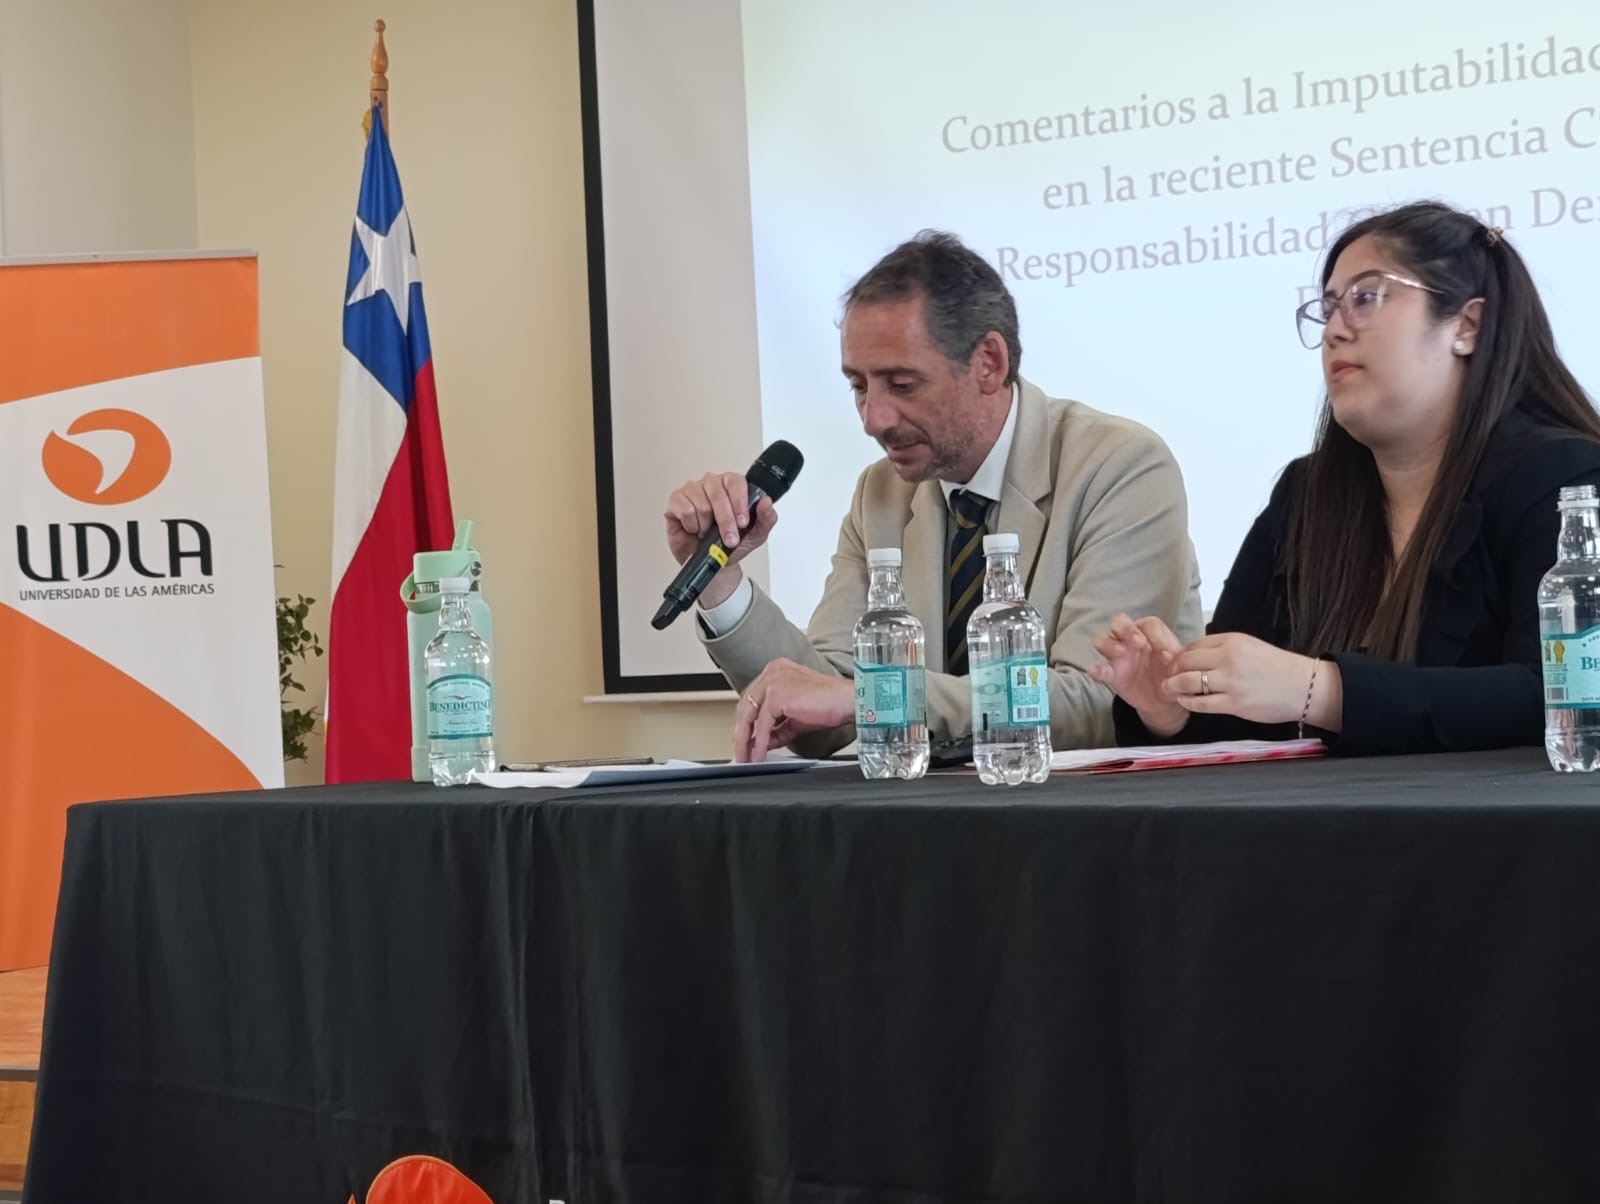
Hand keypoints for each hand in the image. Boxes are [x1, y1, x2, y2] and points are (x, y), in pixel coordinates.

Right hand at [664, 472, 779, 608]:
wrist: (713, 562)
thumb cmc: (731, 544)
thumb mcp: (756, 534)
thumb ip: (766, 518)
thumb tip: (766, 502)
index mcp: (731, 485)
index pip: (735, 482)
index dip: (739, 502)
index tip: (742, 523)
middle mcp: (711, 483)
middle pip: (718, 495)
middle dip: (725, 522)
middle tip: (729, 539)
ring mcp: (692, 490)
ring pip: (701, 505)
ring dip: (706, 526)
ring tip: (708, 532)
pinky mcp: (676, 500)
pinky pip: (685, 510)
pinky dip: (693, 526)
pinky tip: (695, 529)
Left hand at [733, 659, 853, 762]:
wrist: (848, 702)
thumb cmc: (830, 704)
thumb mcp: (795, 718)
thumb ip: (777, 728)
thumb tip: (761, 742)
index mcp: (776, 671)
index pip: (752, 698)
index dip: (746, 722)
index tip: (744, 740)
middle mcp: (772, 672)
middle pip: (746, 705)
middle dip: (742, 733)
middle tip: (741, 752)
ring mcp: (773, 681)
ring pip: (749, 715)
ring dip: (745, 740)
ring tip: (746, 757)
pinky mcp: (776, 694)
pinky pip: (762, 724)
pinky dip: (759, 742)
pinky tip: (759, 754)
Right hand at [1087, 614, 1188, 736]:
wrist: (1165, 700)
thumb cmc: (1173, 674)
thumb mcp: (1181, 665)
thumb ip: (1180, 657)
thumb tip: (1172, 656)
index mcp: (1149, 633)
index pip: (1149, 624)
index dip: (1158, 637)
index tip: (1167, 656)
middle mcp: (1129, 640)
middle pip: (1118, 621)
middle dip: (1126, 628)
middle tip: (1139, 642)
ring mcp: (1117, 656)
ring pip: (1102, 639)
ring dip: (1109, 644)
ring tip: (1121, 653)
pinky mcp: (1111, 674)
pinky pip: (1099, 669)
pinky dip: (1096, 669)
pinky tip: (1095, 671)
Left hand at [1163, 633, 1316, 724]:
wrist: (1302, 686)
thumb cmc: (1276, 667)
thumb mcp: (1248, 647)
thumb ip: (1222, 649)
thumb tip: (1193, 655)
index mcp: (1232, 641)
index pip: (1194, 645)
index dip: (1181, 655)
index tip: (1176, 663)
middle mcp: (1228, 658)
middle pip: (1186, 661)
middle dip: (1172, 669)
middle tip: (1167, 676)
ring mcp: (1230, 682)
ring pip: (1188, 682)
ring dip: (1173, 686)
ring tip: (1169, 689)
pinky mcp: (1234, 703)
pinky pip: (1200, 703)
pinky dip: (1187, 702)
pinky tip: (1184, 701)